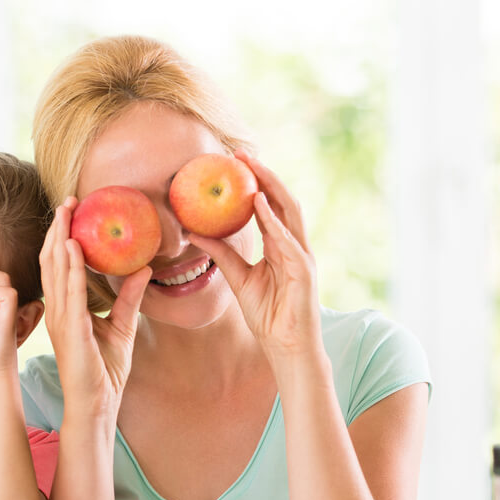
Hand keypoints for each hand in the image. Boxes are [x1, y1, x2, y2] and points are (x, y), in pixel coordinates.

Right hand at [40, 199, 150, 415]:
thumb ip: (129, 297)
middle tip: (69, 201)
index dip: (63, 236)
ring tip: (66, 213)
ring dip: (60, 239)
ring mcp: (60, 320)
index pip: (59, 265)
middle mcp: (57, 309)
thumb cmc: (105, 370)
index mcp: (65, 308)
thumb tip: (145, 268)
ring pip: (56, 271)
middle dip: (58, 229)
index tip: (74, 211)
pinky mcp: (70, 331)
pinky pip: (69, 293)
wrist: (97, 403)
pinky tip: (72, 247)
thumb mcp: (122, 325)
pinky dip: (69, 269)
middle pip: (52, 261)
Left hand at [188, 150, 320, 361]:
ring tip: (252, 166)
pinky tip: (258, 203)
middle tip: (242, 153)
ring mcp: (302, 255)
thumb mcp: (238, 279)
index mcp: (280, 246)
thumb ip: (221, 255)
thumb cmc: (268, 315)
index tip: (235, 163)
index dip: (255, 183)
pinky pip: (287, 239)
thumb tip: (195, 234)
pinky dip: (273, 220)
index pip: (269, 206)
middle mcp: (294, 245)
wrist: (286, 346)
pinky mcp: (304, 270)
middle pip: (281, 201)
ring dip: (271, 186)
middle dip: (264, 175)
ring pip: (289, 212)